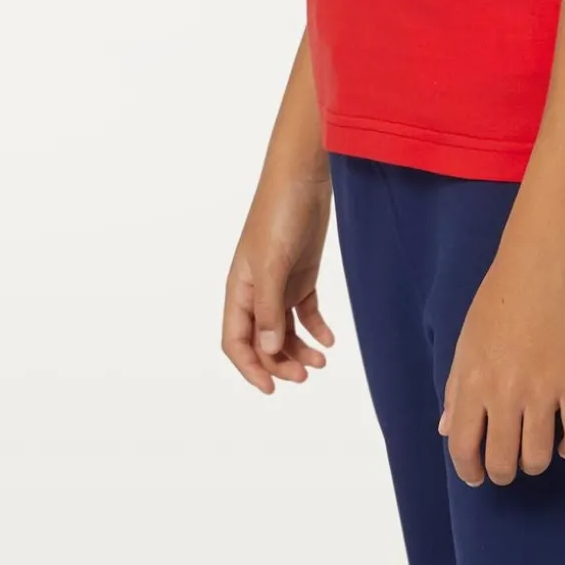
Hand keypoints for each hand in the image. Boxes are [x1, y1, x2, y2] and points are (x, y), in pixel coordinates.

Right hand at [222, 161, 336, 393]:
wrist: (305, 176)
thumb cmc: (279, 213)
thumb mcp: (273, 262)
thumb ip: (270, 308)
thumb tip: (268, 350)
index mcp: (240, 288)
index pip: (236, 340)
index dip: (250, 368)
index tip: (271, 388)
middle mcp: (257, 290)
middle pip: (262, 341)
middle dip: (280, 363)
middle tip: (306, 375)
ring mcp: (280, 282)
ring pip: (284, 330)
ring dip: (298, 349)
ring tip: (321, 362)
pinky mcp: (302, 273)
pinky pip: (305, 311)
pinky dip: (315, 328)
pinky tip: (329, 340)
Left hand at [439, 242, 564, 485]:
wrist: (541, 266)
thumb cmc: (498, 298)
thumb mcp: (466, 341)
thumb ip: (455, 388)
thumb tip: (447, 429)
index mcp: (472, 382)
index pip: (463, 446)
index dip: (468, 470)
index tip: (476, 475)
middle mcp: (504, 393)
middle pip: (502, 461)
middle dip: (502, 472)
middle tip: (507, 464)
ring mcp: (542, 390)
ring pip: (538, 457)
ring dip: (534, 463)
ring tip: (534, 452)